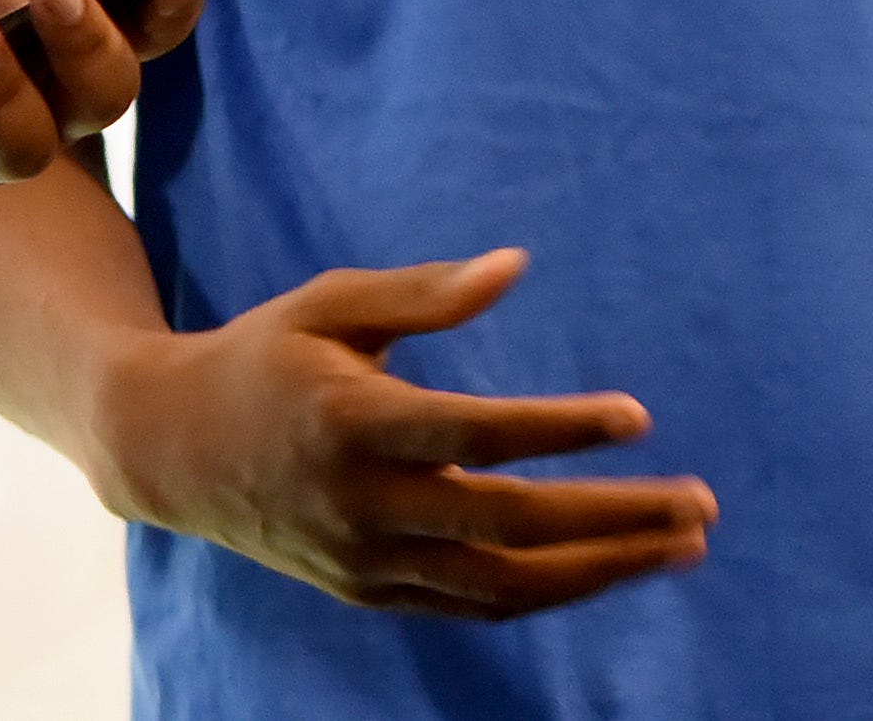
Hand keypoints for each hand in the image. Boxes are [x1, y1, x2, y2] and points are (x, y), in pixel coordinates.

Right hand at [92, 249, 712, 617]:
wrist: (171, 450)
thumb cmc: (264, 354)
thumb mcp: (332, 302)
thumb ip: (426, 292)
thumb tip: (516, 266)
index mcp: (355, 422)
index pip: (478, 436)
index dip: (561, 430)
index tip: (638, 416)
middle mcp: (364, 504)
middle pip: (510, 526)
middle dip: (614, 520)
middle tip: (701, 504)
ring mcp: (367, 561)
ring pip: (503, 584)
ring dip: (601, 570)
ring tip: (681, 547)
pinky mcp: (369, 592)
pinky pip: (473, 605)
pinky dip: (545, 592)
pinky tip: (606, 568)